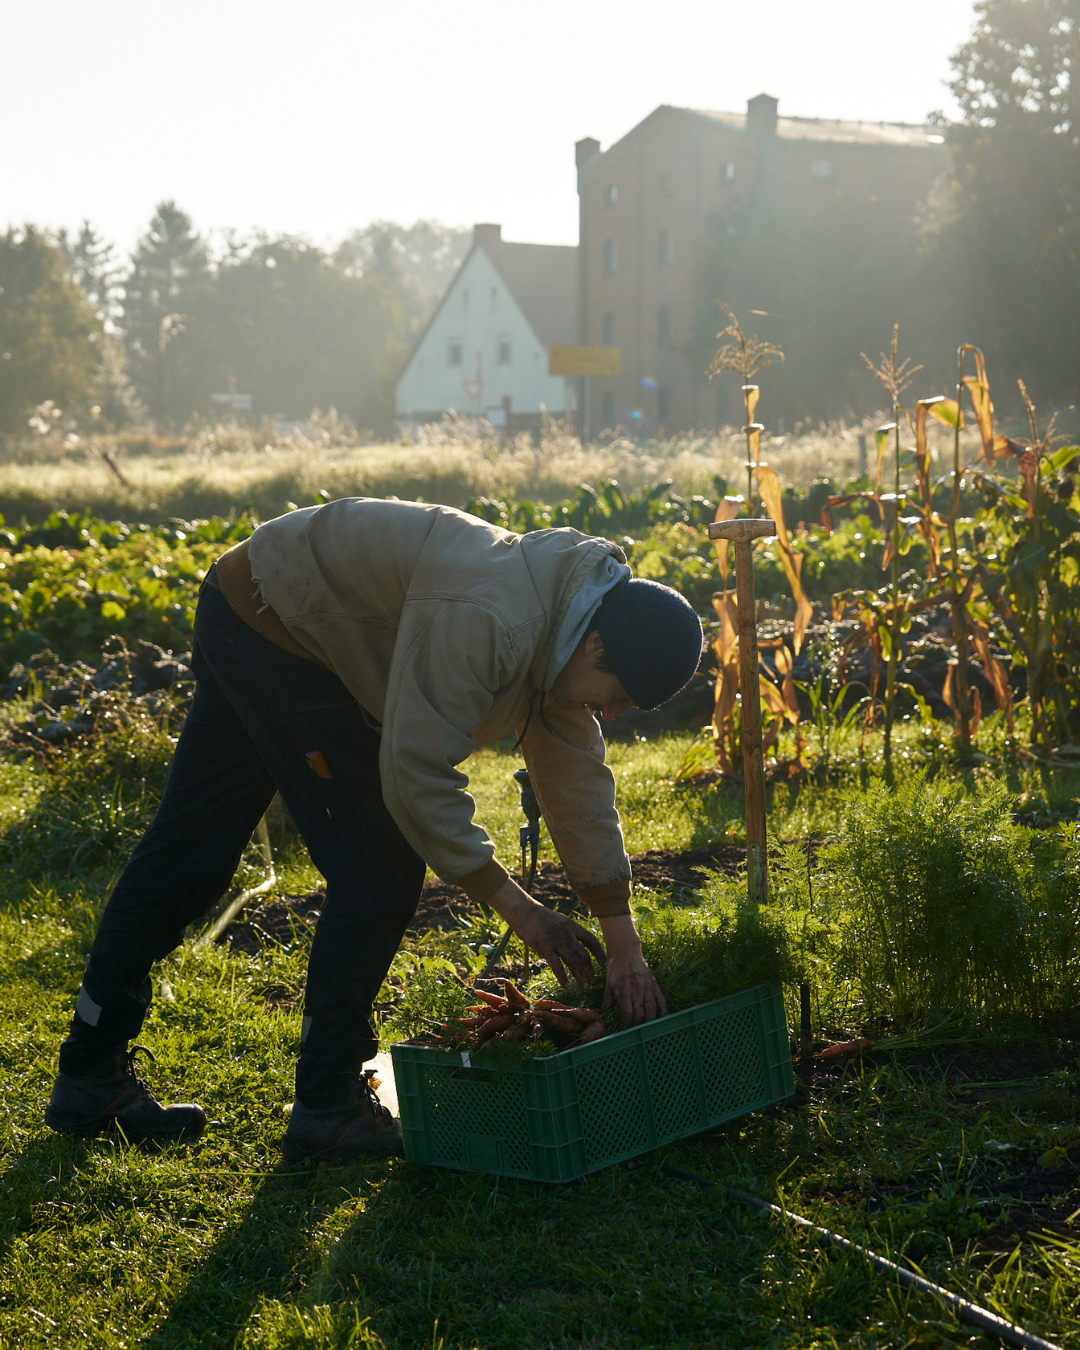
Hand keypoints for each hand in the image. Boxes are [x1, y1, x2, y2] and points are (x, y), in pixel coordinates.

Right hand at [489, 878, 606, 987]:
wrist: (524, 910)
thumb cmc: (540, 917)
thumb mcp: (559, 921)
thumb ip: (568, 932)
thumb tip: (574, 946)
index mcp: (573, 926)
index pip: (592, 941)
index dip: (600, 954)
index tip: (604, 964)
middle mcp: (568, 934)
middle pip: (584, 955)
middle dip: (590, 970)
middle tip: (591, 981)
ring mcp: (556, 941)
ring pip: (573, 962)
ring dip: (580, 976)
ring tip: (582, 986)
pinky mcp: (544, 947)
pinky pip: (557, 965)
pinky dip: (562, 977)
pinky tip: (565, 985)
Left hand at [599, 915, 666, 1027]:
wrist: (627, 951)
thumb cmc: (615, 967)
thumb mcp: (608, 982)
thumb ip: (608, 998)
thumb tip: (604, 1012)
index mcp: (624, 989)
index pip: (627, 1012)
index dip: (626, 1025)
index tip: (624, 1033)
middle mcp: (637, 989)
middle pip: (640, 1014)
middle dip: (637, 1027)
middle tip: (634, 1035)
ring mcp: (647, 987)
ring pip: (651, 1010)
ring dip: (649, 1023)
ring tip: (646, 1031)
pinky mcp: (654, 984)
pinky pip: (661, 1001)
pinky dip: (663, 1012)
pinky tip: (662, 1021)